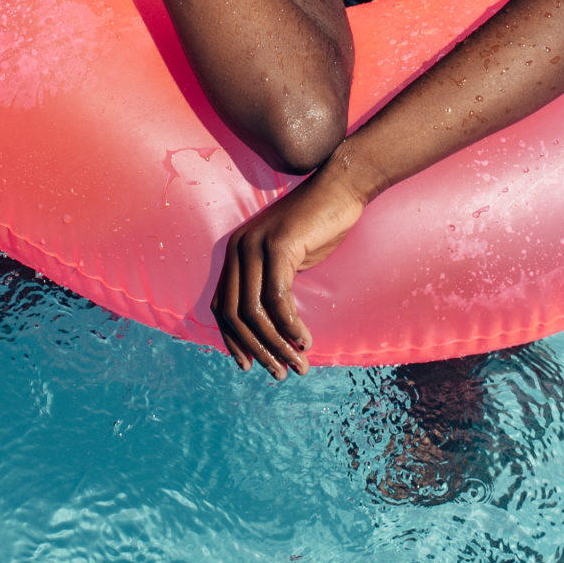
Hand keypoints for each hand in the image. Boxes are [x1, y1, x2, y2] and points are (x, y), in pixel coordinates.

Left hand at [216, 159, 368, 377]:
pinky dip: (291, 325)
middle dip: (258, 350)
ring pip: (257, 312)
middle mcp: (239, 248)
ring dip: (278, 345)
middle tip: (281, 374)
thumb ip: (271, 287)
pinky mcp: (279, 246)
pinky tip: (304, 340)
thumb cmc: (318, 227)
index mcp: (235, 252)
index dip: (233, 340)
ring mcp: (256, 246)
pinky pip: (278, 298)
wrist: (340, 189)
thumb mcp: (287, 261)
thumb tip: (269, 330)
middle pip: (237, 314)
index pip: (223, 306)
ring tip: (298, 365)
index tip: (249, 365)